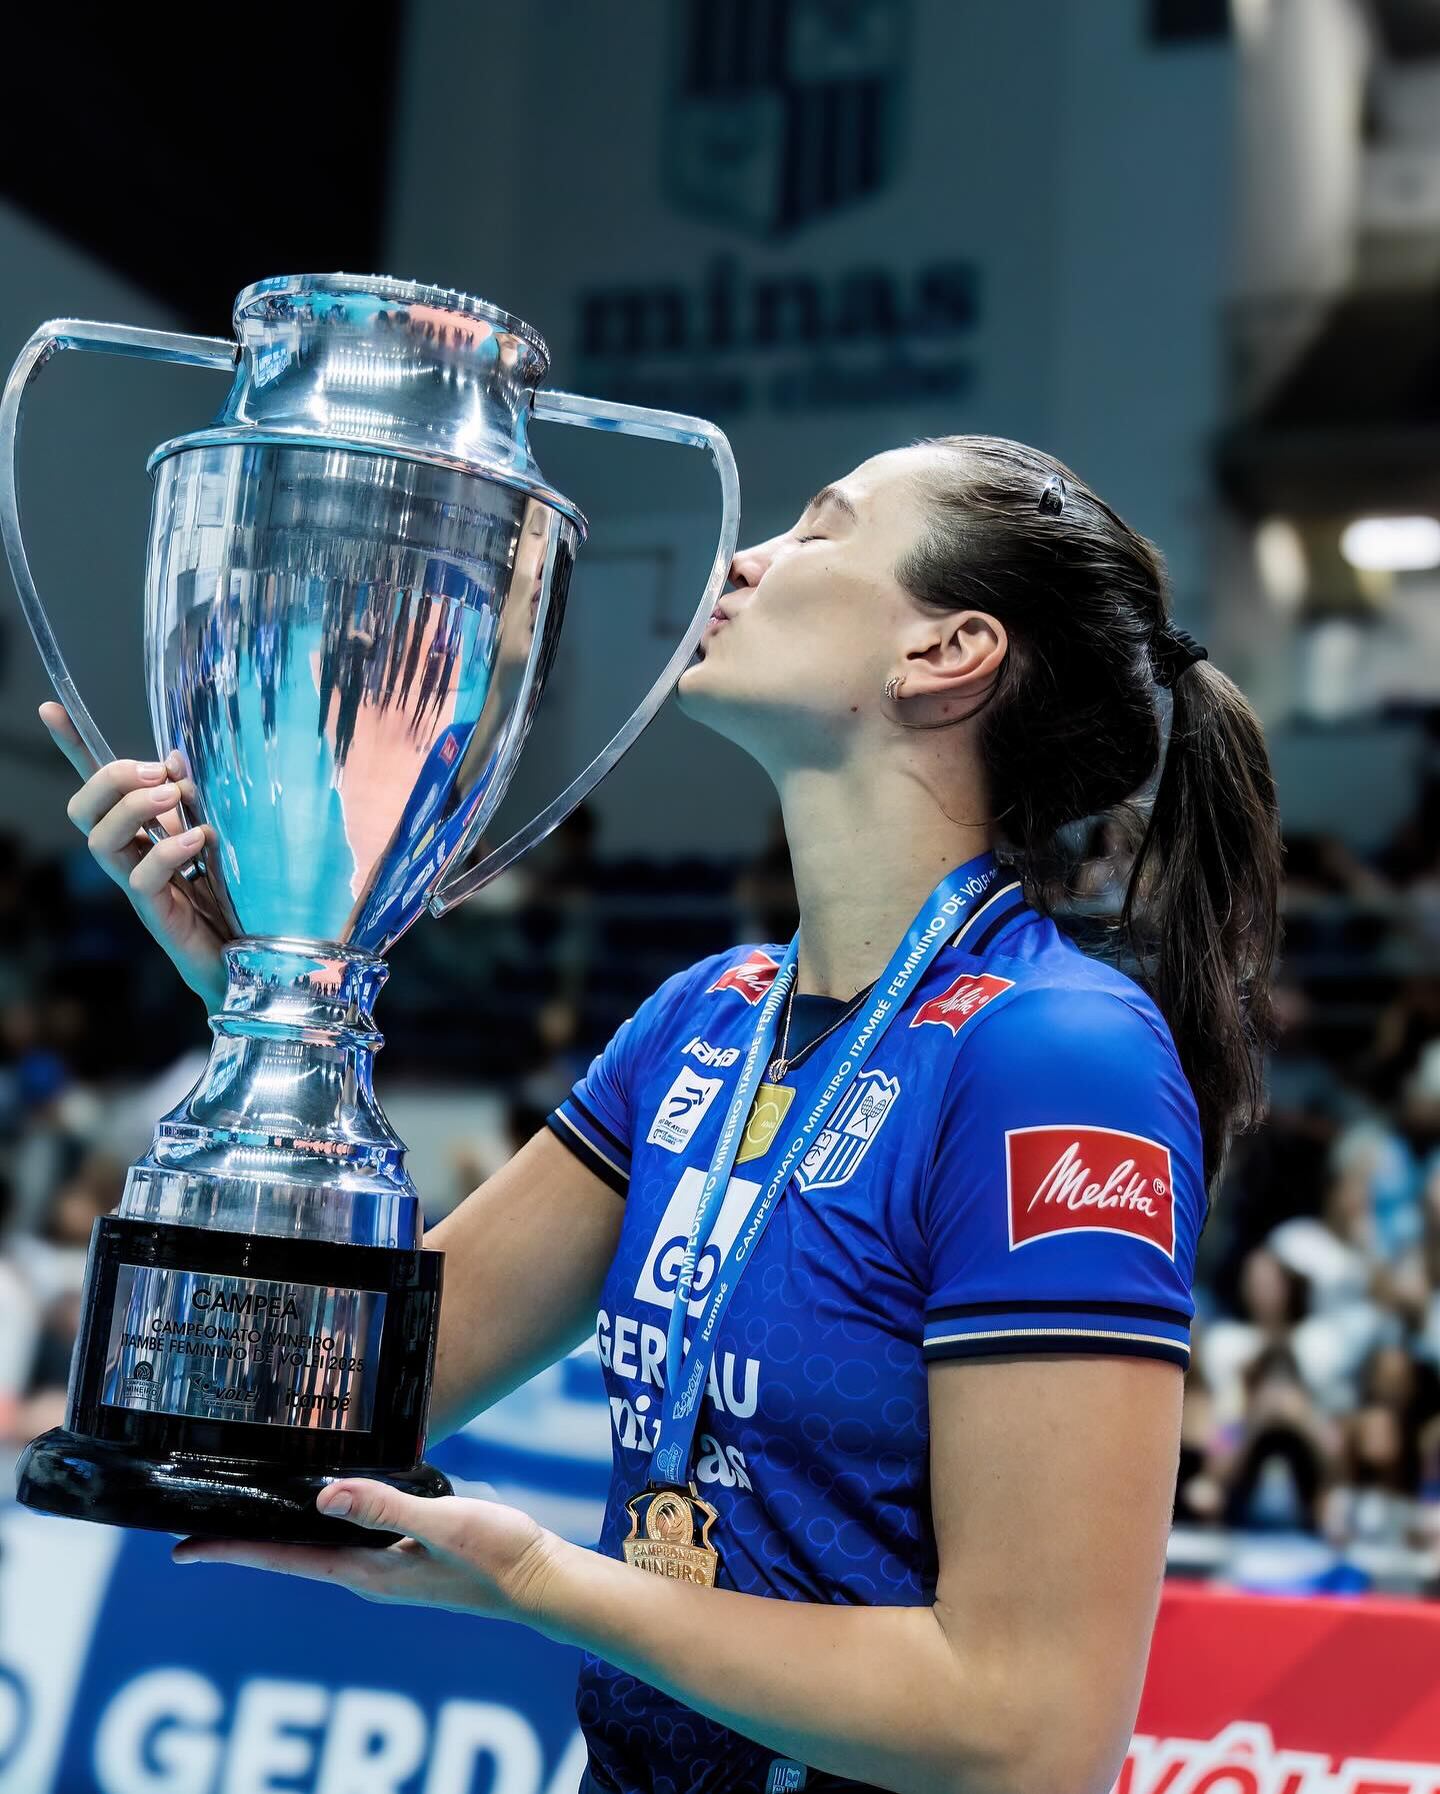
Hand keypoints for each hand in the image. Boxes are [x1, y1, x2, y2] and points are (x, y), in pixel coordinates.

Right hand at [42, 701, 227, 1009]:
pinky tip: (199, 840)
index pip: (99, 787)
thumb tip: (179, 755)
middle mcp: (131, 856)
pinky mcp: (156, 913)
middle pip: (84, 808)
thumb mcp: (223, 836)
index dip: (73, 747)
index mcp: (144, 831)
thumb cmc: (238, 895)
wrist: (252, 961)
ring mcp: (139, 886)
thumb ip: (198, 801)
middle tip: (162, 775)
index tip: (52, 707)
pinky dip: (166, 850)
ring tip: (177, 799)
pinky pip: (140, 876)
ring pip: (100, 839)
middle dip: (111, 778)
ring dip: (134, 808)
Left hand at [171, 1480, 561, 1625]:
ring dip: (279, 1532)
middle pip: (288, 1555)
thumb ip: (385, 1508)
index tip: (181, 1550)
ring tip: (244, 1511)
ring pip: (316, 1546)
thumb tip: (323, 1496)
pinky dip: (321, 1520)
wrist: (541, 1581)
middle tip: (195, 1525)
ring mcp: (386, 1567)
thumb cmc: (498, 1555)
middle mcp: (368, 1573)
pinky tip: (323, 1503)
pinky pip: (348, 1536)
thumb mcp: (442, 1524)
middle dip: (241, 1541)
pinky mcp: (407, 1555)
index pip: (282, 1559)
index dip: (229, 1551)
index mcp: (366, 1571)